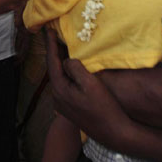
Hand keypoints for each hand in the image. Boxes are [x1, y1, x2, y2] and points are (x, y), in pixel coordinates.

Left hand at [44, 30, 133, 148]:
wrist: (114, 133)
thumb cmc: (104, 107)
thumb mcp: (91, 83)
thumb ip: (76, 68)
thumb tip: (67, 60)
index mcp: (59, 89)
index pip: (52, 61)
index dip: (50, 44)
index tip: (47, 29)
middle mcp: (57, 97)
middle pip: (53, 69)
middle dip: (54, 52)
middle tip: (53, 34)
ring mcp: (62, 103)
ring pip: (59, 77)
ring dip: (60, 62)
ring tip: (62, 46)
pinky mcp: (70, 107)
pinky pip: (64, 84)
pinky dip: (66, 72)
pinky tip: (72, 67)